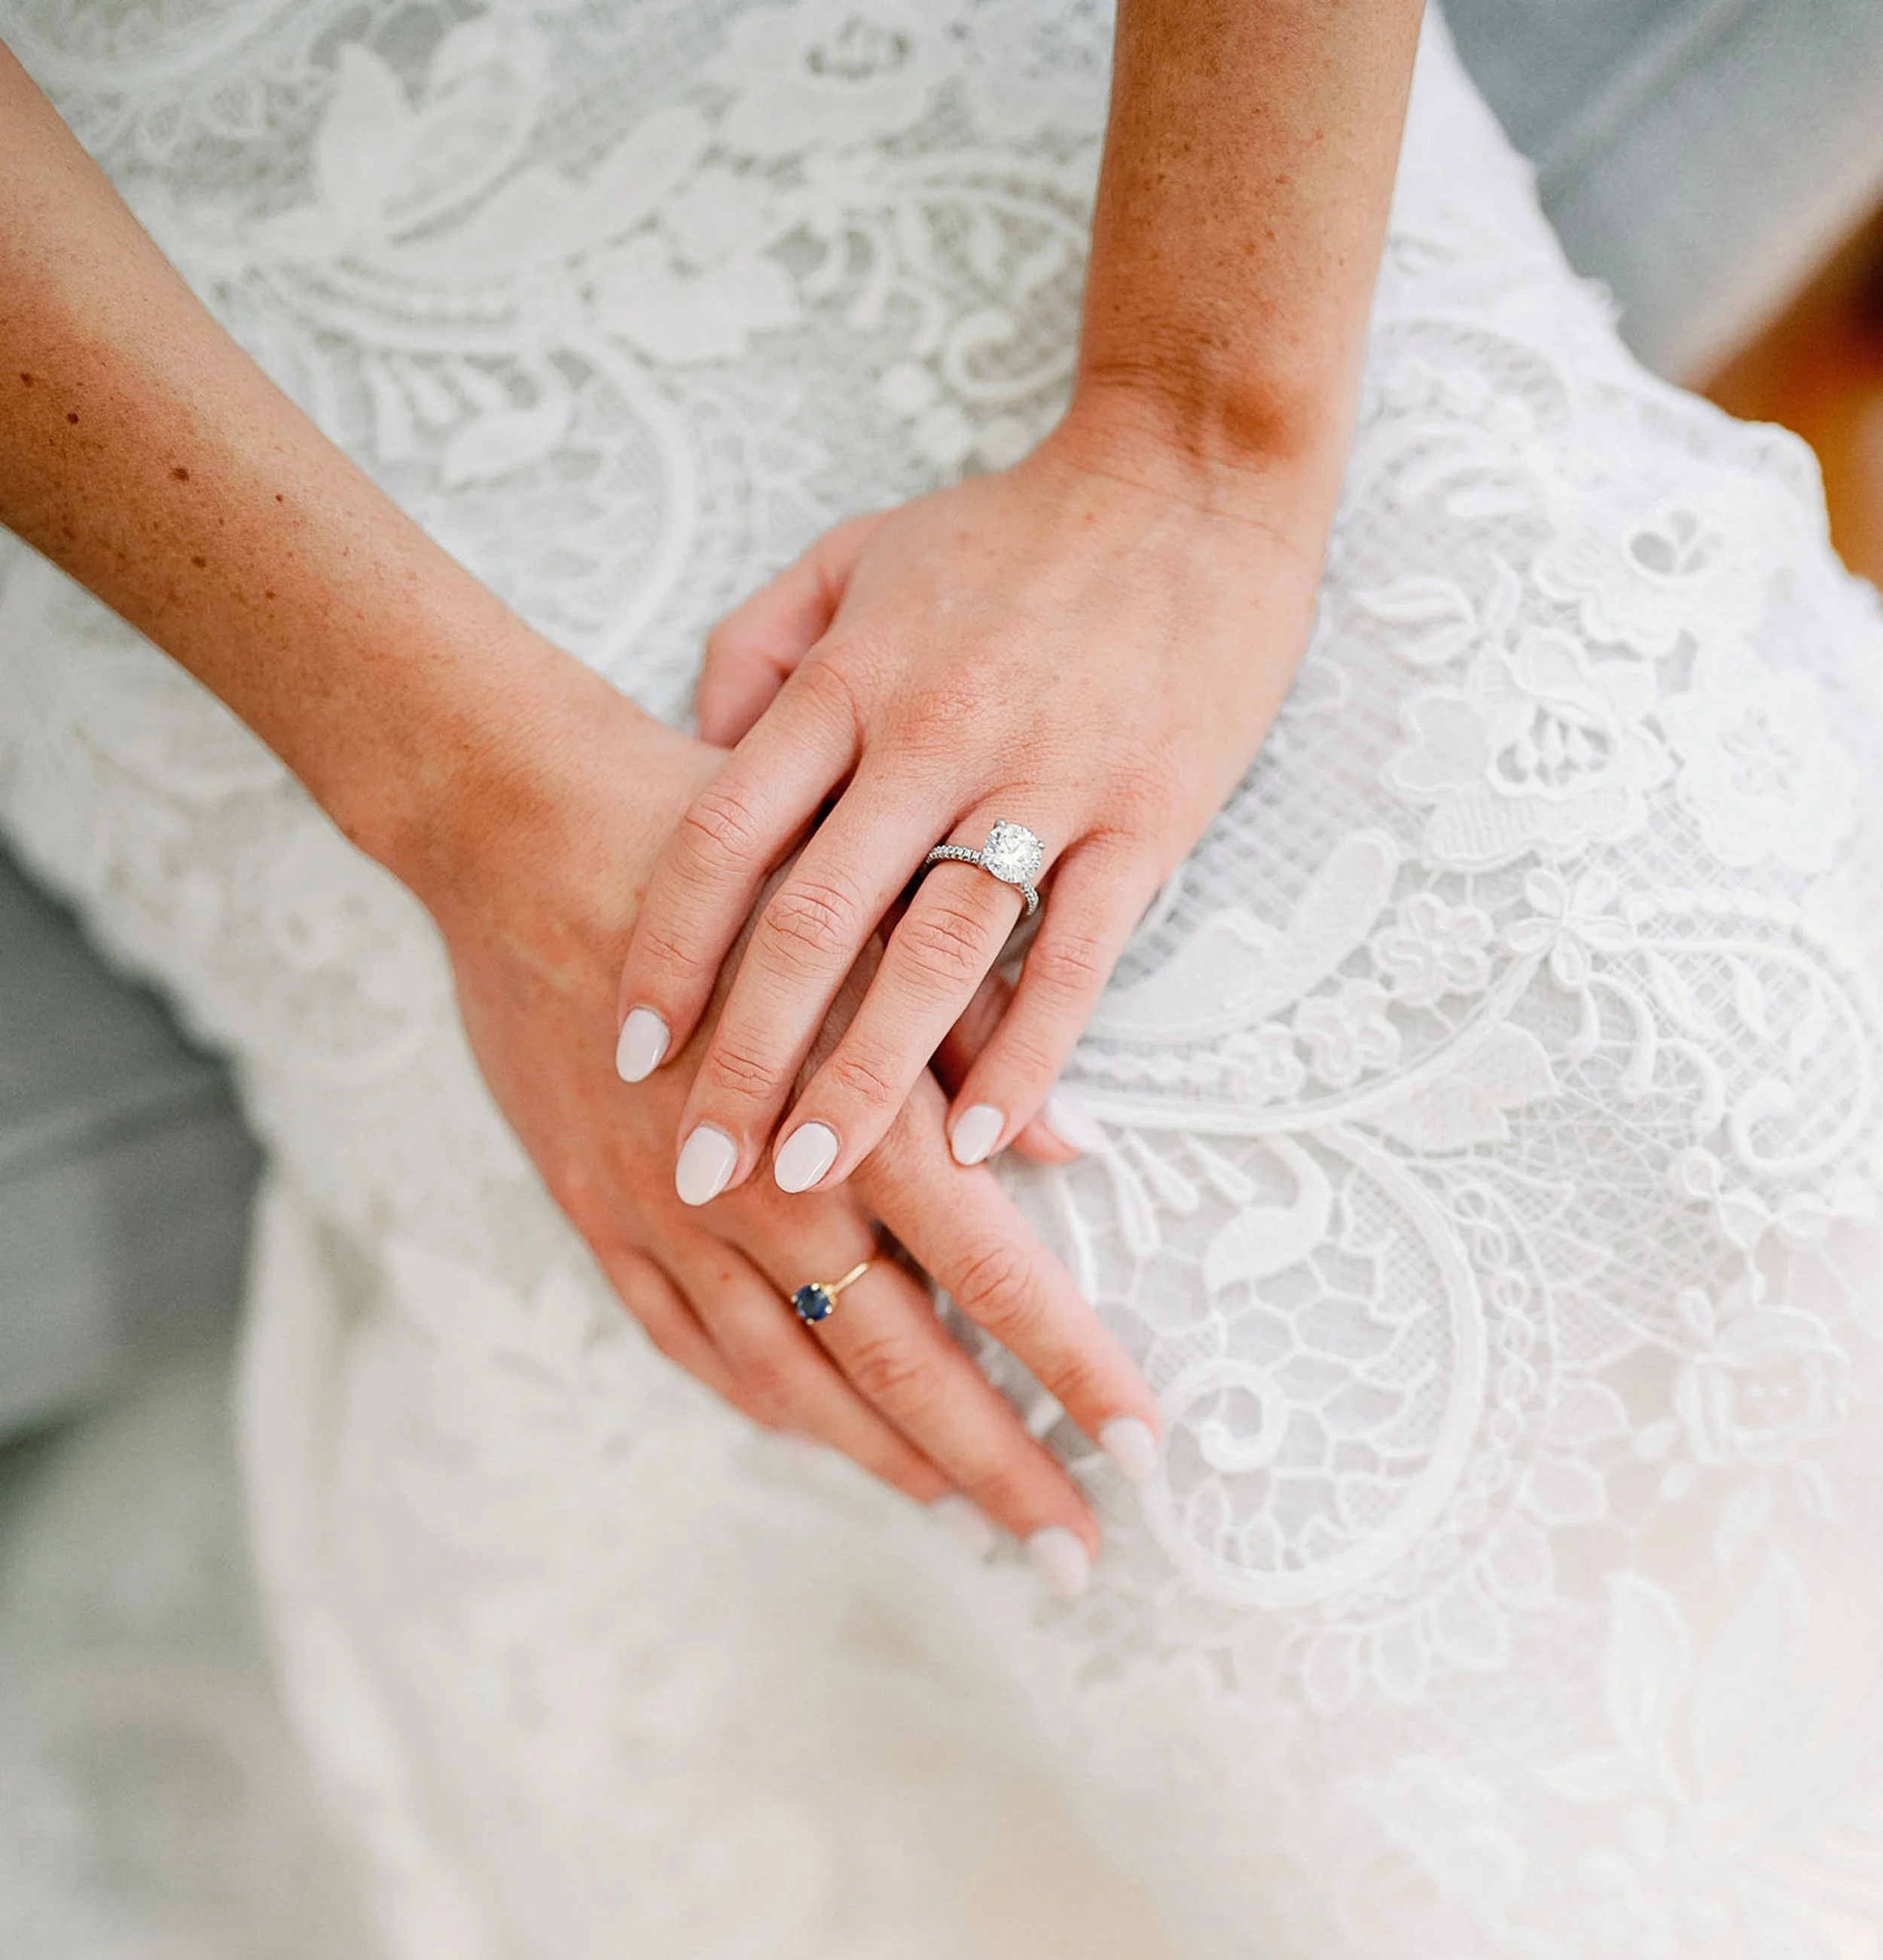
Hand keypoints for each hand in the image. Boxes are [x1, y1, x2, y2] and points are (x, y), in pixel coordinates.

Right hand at [386, 643, 1157, 1584]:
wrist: (524, 834)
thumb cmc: (726, 857)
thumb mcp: (876, 922)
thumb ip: (976, 1041)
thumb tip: (1078, 1150)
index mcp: (860, 1119)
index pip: (998, 1280)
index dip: (1076, 1372)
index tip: (1144, 1451)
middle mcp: (771, 1192)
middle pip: (907, 1369)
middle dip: (1002, 1469)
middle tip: (1074, 1554)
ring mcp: (676, 1221)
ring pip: (800, 1383)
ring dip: (892, 1461)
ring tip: (967, 1517)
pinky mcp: (604, 1219)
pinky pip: (695, 1349)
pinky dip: (765, 1407)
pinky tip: (818, 1440)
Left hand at [613, 403, 1333, 1201]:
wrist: (1194, 472)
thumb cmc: (1013, 531)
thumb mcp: (855, 556)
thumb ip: (759, 654)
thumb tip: (692, 762)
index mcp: (850, 680)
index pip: (725, 835)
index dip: (668, 950)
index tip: (631, 1049)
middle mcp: (934, 737)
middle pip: (815, 925)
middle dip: (746, 1060)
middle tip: (700, 1171)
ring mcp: (1045, 782)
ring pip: (937, 959)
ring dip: (870, 1083)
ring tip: (813, 1178)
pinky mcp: (1145, 819)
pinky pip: (1076, 962)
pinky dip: (1027, 1058)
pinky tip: (986, 1146)